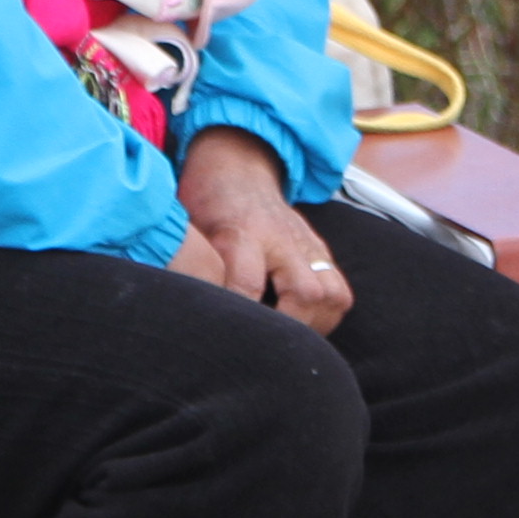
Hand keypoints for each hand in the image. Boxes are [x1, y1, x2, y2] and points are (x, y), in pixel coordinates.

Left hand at [172, 124, 350, 335]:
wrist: (240, 168)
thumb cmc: (209, 205)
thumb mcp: (188, 227)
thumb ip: (192, 265)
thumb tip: (178, 310)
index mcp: (242, 232)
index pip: (247, 283)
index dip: (240, 314)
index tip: (228, 339)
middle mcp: (283, 239)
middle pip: (306, 291)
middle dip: (291, 327)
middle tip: (266, 348)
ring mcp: (307, 246)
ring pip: (333, 294)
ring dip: (316, 324)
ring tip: (290, 340)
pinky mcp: (321, 254)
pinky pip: (340, 291)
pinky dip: (326, 314)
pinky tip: (303, 326)